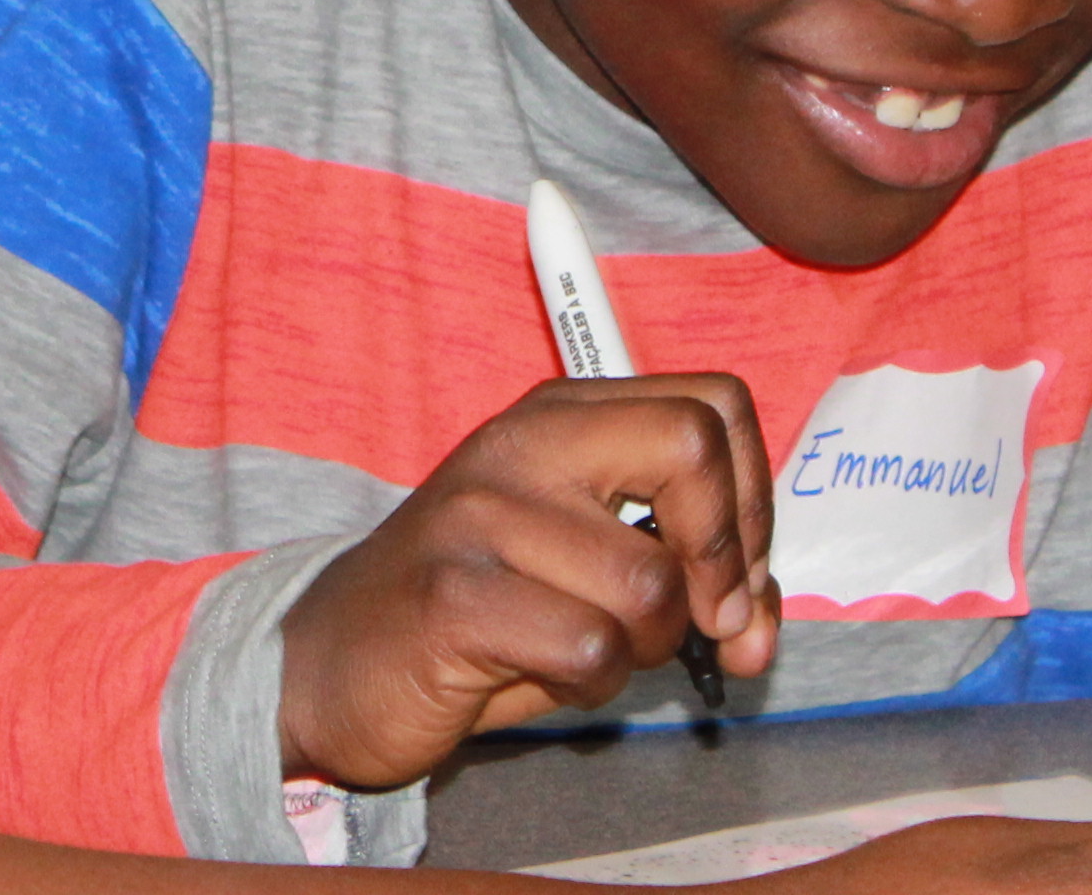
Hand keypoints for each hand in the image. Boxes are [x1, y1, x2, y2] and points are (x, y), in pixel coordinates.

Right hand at [277, 373, 778, 790]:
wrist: (332, 662)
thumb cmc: (480, 614)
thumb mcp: (588, 568)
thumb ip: (685, 574)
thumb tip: (759, 627)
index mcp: (560, 416)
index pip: (712, 406)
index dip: (753, 500)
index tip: (737, 574)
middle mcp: (522, 444)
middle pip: (693, 451)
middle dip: (726, 561)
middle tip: (705, 623)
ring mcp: (481, 515)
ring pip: (650, 582)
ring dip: (647, 647)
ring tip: (588, 649)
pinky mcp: (454, 598)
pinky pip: (592, 648)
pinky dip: (592, 683)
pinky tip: (543, 672)